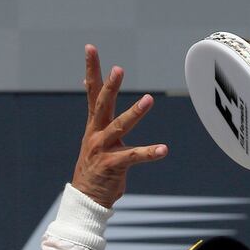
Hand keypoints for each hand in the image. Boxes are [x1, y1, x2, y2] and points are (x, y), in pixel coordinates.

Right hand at [72, 45, 167, 207]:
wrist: (86, 200)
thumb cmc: (96, 169)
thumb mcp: (96, 140)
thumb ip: (101, 120)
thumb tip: (101, 102)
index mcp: (93, 126)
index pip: (91, 92)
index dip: (92, 70)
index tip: (91, 48)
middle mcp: (95, 134)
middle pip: (101, 104)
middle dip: (109, 86)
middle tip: (118, 69)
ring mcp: (102, 150)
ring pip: (119, 126)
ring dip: (134, 112)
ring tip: (149, 99)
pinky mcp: (112, 166)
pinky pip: (134, 157)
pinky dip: (149, 153)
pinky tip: (163, 149)